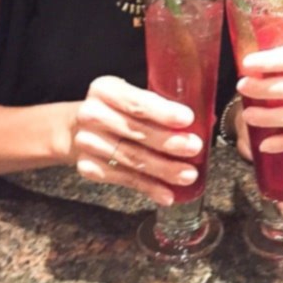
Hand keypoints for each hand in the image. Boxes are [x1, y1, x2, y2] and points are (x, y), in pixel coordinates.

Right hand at [74, 76, 202, 204]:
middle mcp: (92, 115)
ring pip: (132, 159)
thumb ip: (161, 103)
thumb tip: (207, 119)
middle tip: (194, 148)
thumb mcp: (131, 94)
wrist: (75, 128)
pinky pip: (124, 179)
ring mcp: (88, 143)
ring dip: (163, 170)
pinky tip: (166, 193)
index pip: (137, 102)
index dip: (163, 112)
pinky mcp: (88, 168)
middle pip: (136, 132)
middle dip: (168, 142)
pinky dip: (148, 188)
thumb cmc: (117, 109)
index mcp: (105, 89)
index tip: (188, 119)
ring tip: (188, 175)